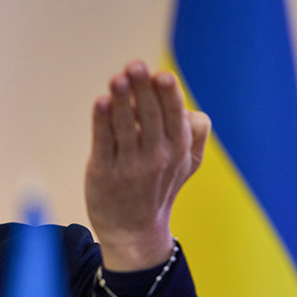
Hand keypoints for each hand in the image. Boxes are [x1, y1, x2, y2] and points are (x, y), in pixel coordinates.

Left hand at [85, 60, 209, 270]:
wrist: (134, 230)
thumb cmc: (160, 186)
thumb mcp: (188, 163)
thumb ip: (195, 132)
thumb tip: (189, 102)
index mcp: (179, 150)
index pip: (175, 117)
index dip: (168, 95)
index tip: (161, 75)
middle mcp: (157, 158)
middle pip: (151, 117)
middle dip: (143, 90)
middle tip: (134, 66)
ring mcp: (130, 167)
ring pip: (126, 127)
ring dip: (122, 101)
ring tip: (117, 78)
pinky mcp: (103, 173)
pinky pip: (104, 142)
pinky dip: (102, 121)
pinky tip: (101, 102)